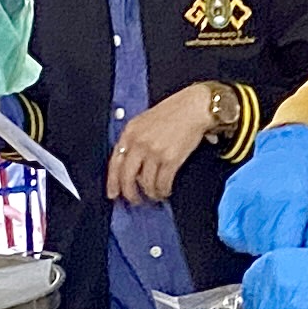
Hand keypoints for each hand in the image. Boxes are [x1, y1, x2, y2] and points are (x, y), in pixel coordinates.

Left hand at [112, 85, 220, 205]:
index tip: (113, 193)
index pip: (115, 162)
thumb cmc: (173, 112)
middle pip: (127, 177)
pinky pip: (162, 183)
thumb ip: (135, 139)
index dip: (113, 182)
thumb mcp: (145, 121)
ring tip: (155, 195)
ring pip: (146, 183)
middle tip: (135, 200)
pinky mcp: (170, 159)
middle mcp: (139, 143)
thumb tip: (132, 164)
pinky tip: (165, 191)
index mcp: (130, 132)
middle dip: (130, 193)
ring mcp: (154, 152)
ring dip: (150, 193)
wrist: (194, 107)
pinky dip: (163, 191)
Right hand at [218, 121, 307, 252]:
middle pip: (262, 245)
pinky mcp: (230, 194)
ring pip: (245, 241)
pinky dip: (239, 237)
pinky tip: (253, 229)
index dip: (286, 260)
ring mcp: (244, 194)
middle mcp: (265, 196)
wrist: (293, 148)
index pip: (281, 246)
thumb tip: (304, 270)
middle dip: (273, 252)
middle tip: (283, 244)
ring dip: (256, 245)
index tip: (290, 262)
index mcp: (294, 201)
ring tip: (270, 232)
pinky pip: (228, 232)